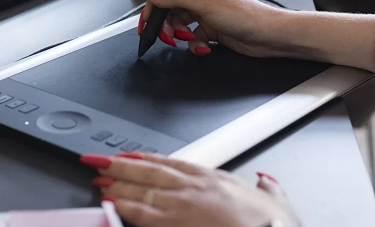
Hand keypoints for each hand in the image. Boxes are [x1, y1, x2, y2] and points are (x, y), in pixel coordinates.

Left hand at [82, 152, 299, 226]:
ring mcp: (182, 205)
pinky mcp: (173, 224)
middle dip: (121, 164)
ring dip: (116, 182)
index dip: (148, 157)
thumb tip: (267, 182)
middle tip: (99, 160)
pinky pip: (140, 212)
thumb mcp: (275, 201)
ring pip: (141, 188)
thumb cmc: (273, 226)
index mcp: (216, 178)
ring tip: (98, 179)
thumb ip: (267, 188)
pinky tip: (110, 201)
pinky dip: (123, 205)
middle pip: (150, 169)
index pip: (173, 162)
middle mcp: (195, 187)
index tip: (131, 155)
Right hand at [127, 0, 289, 57]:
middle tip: (164, 34)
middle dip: (163, 21)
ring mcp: (203, 12)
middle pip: (166, 5)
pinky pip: (190, 36)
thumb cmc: (245, 14)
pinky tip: (201, 45)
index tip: (148, 15)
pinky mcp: (209, 29)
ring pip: (176, 23)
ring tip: (184, 38)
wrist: (268, 36)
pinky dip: (192, 43)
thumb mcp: (204, 3)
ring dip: (177, 34)